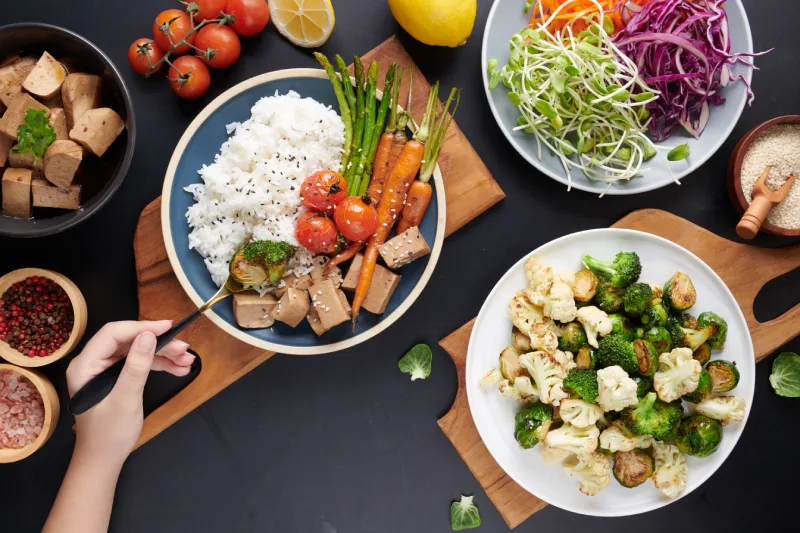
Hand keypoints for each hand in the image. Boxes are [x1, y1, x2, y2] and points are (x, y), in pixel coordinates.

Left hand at [66, 321, 194, 468]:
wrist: (104, 460)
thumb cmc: (109, 434)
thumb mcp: (125, 400)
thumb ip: (136, 367)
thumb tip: (149, 336)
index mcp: (85, 365)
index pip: (114, 334)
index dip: (142, 327)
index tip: (170, 328)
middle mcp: (93, 362)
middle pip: (129, 341)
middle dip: (158, 344)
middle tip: (185, 349)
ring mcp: (104, 370)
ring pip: (138, 351)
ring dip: (163, 355)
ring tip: (187, 361)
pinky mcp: (116, 378)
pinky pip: (139, 364)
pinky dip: (159, 365)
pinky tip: (179, 369)